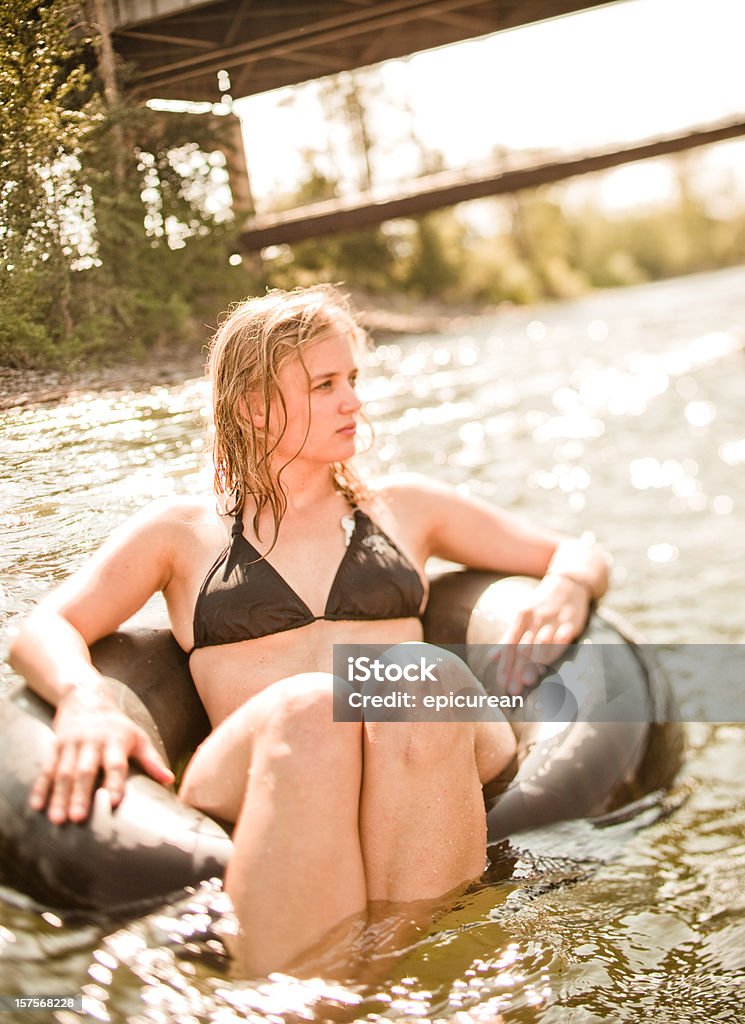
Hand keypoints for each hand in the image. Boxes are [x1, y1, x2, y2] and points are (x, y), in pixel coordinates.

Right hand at [30, 687, 174, 824]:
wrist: (86, 697)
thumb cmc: (117, 725)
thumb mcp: (138, 737)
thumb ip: (152, 760)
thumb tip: (170, 781)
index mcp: (115, 741)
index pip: (116, 764)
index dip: (114, 782)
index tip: (112, 802)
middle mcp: (92, 742)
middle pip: (86, 771)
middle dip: (81, 795)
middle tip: (78, 818)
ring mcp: (72, 744)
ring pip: (63, 773)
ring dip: (60, 797)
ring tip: (57, 819)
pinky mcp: (56, 746)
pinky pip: (46, 769)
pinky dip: (41, 788)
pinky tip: (36, 806)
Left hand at [494, 575, 591, 694]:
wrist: (568, 583)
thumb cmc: (542, 604)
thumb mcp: (522, 616)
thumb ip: (509, 637)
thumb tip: (491, 657)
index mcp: (520, 617)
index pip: (509, 644)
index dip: (505, 665)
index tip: (502, 683)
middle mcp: (535, 618)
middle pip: (523, 647)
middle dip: (517, 670)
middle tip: (513, 689)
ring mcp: (553, 619)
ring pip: (541, 643)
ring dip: (534, 662)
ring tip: (528, 680)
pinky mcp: (571, 621)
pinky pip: (562, 637)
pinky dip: (556, 649)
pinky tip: (552, 662)